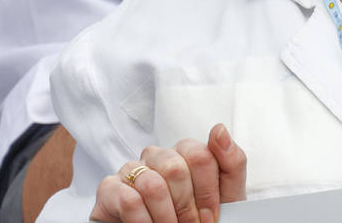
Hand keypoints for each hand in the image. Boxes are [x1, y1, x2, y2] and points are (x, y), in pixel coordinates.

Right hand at [91, 124, 246, 222]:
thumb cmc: (199, 222)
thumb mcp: (227, 198)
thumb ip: (231, 163)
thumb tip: (219, 129)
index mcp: (186, 154)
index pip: (201, 155)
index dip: (208, 193)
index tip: (210, 217)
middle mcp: (158, 157)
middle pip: (176, 168)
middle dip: (187, 208)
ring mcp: (132, 170)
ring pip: (152, 185)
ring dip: (165, 218)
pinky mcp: (109, 189)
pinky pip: (128, 200)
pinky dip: (144, 222)